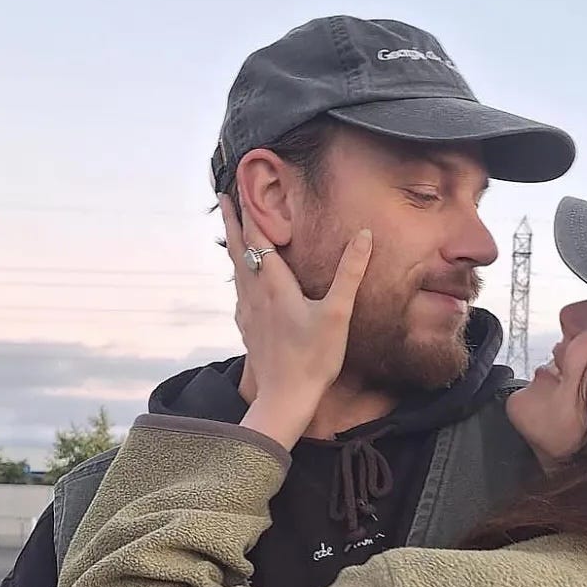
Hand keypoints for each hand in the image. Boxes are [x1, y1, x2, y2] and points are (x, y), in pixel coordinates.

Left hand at [217, 194, 371, 448]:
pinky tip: (244, 282)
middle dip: (232, 220)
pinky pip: (240, 293)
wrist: (285, 399)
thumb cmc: (313, 359)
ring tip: (233, 231)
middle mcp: (255, 294)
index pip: (256, 236)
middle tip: (223, 196)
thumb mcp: (338, 314)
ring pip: (236, 270)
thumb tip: (363, 235)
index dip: (248, 209)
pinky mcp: (248, 330)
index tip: (238, 186)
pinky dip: (239, 275)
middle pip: (238, 248)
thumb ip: (350, 273)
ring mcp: (248, 313)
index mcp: (274, 284)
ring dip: (234, 246)